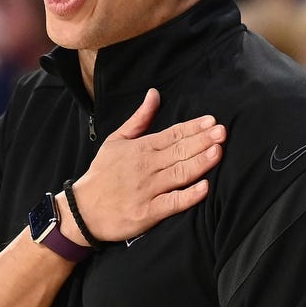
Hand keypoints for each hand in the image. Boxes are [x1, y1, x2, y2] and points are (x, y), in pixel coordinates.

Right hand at [69, 88, 224, 243]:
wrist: (82, 210)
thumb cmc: (102, 174)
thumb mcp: (116, 140)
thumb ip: (139, 118)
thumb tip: (155, 94)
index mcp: (140, 148)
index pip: (172, 135)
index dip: (193, 127)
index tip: (212, 121)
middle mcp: (145, 167)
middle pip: (179, 151)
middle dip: (202, 141)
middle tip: (223, 132)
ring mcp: (147, 190)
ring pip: (179, 174)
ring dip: (200, 162)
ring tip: (218, 151)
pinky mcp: (148, 213)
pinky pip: (171, 203)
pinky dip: (188, 196)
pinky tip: (204, 188)